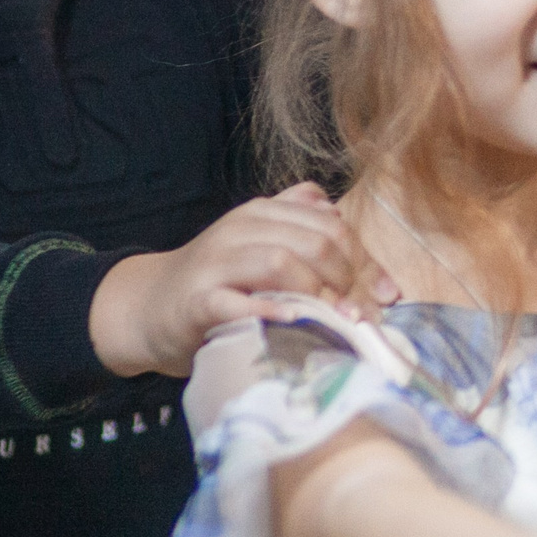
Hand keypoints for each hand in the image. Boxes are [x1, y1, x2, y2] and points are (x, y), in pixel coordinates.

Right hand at [91, 183, 400, 376]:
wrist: (150, 307)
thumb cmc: (221, 285)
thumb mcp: (264, 249)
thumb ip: (308, 238)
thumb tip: (366, 253)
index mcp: (264, 213)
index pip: (332, 226)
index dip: (366, 262)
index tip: (387, 298)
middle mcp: (241, 229)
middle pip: (314, 240)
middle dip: (349, 279)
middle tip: (363, 316)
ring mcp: (217, 262)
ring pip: (280, 261)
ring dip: (317, 294)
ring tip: (337, 322)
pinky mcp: (196, 300)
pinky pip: (235, 302)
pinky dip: (268, 311)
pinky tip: (292, 323)